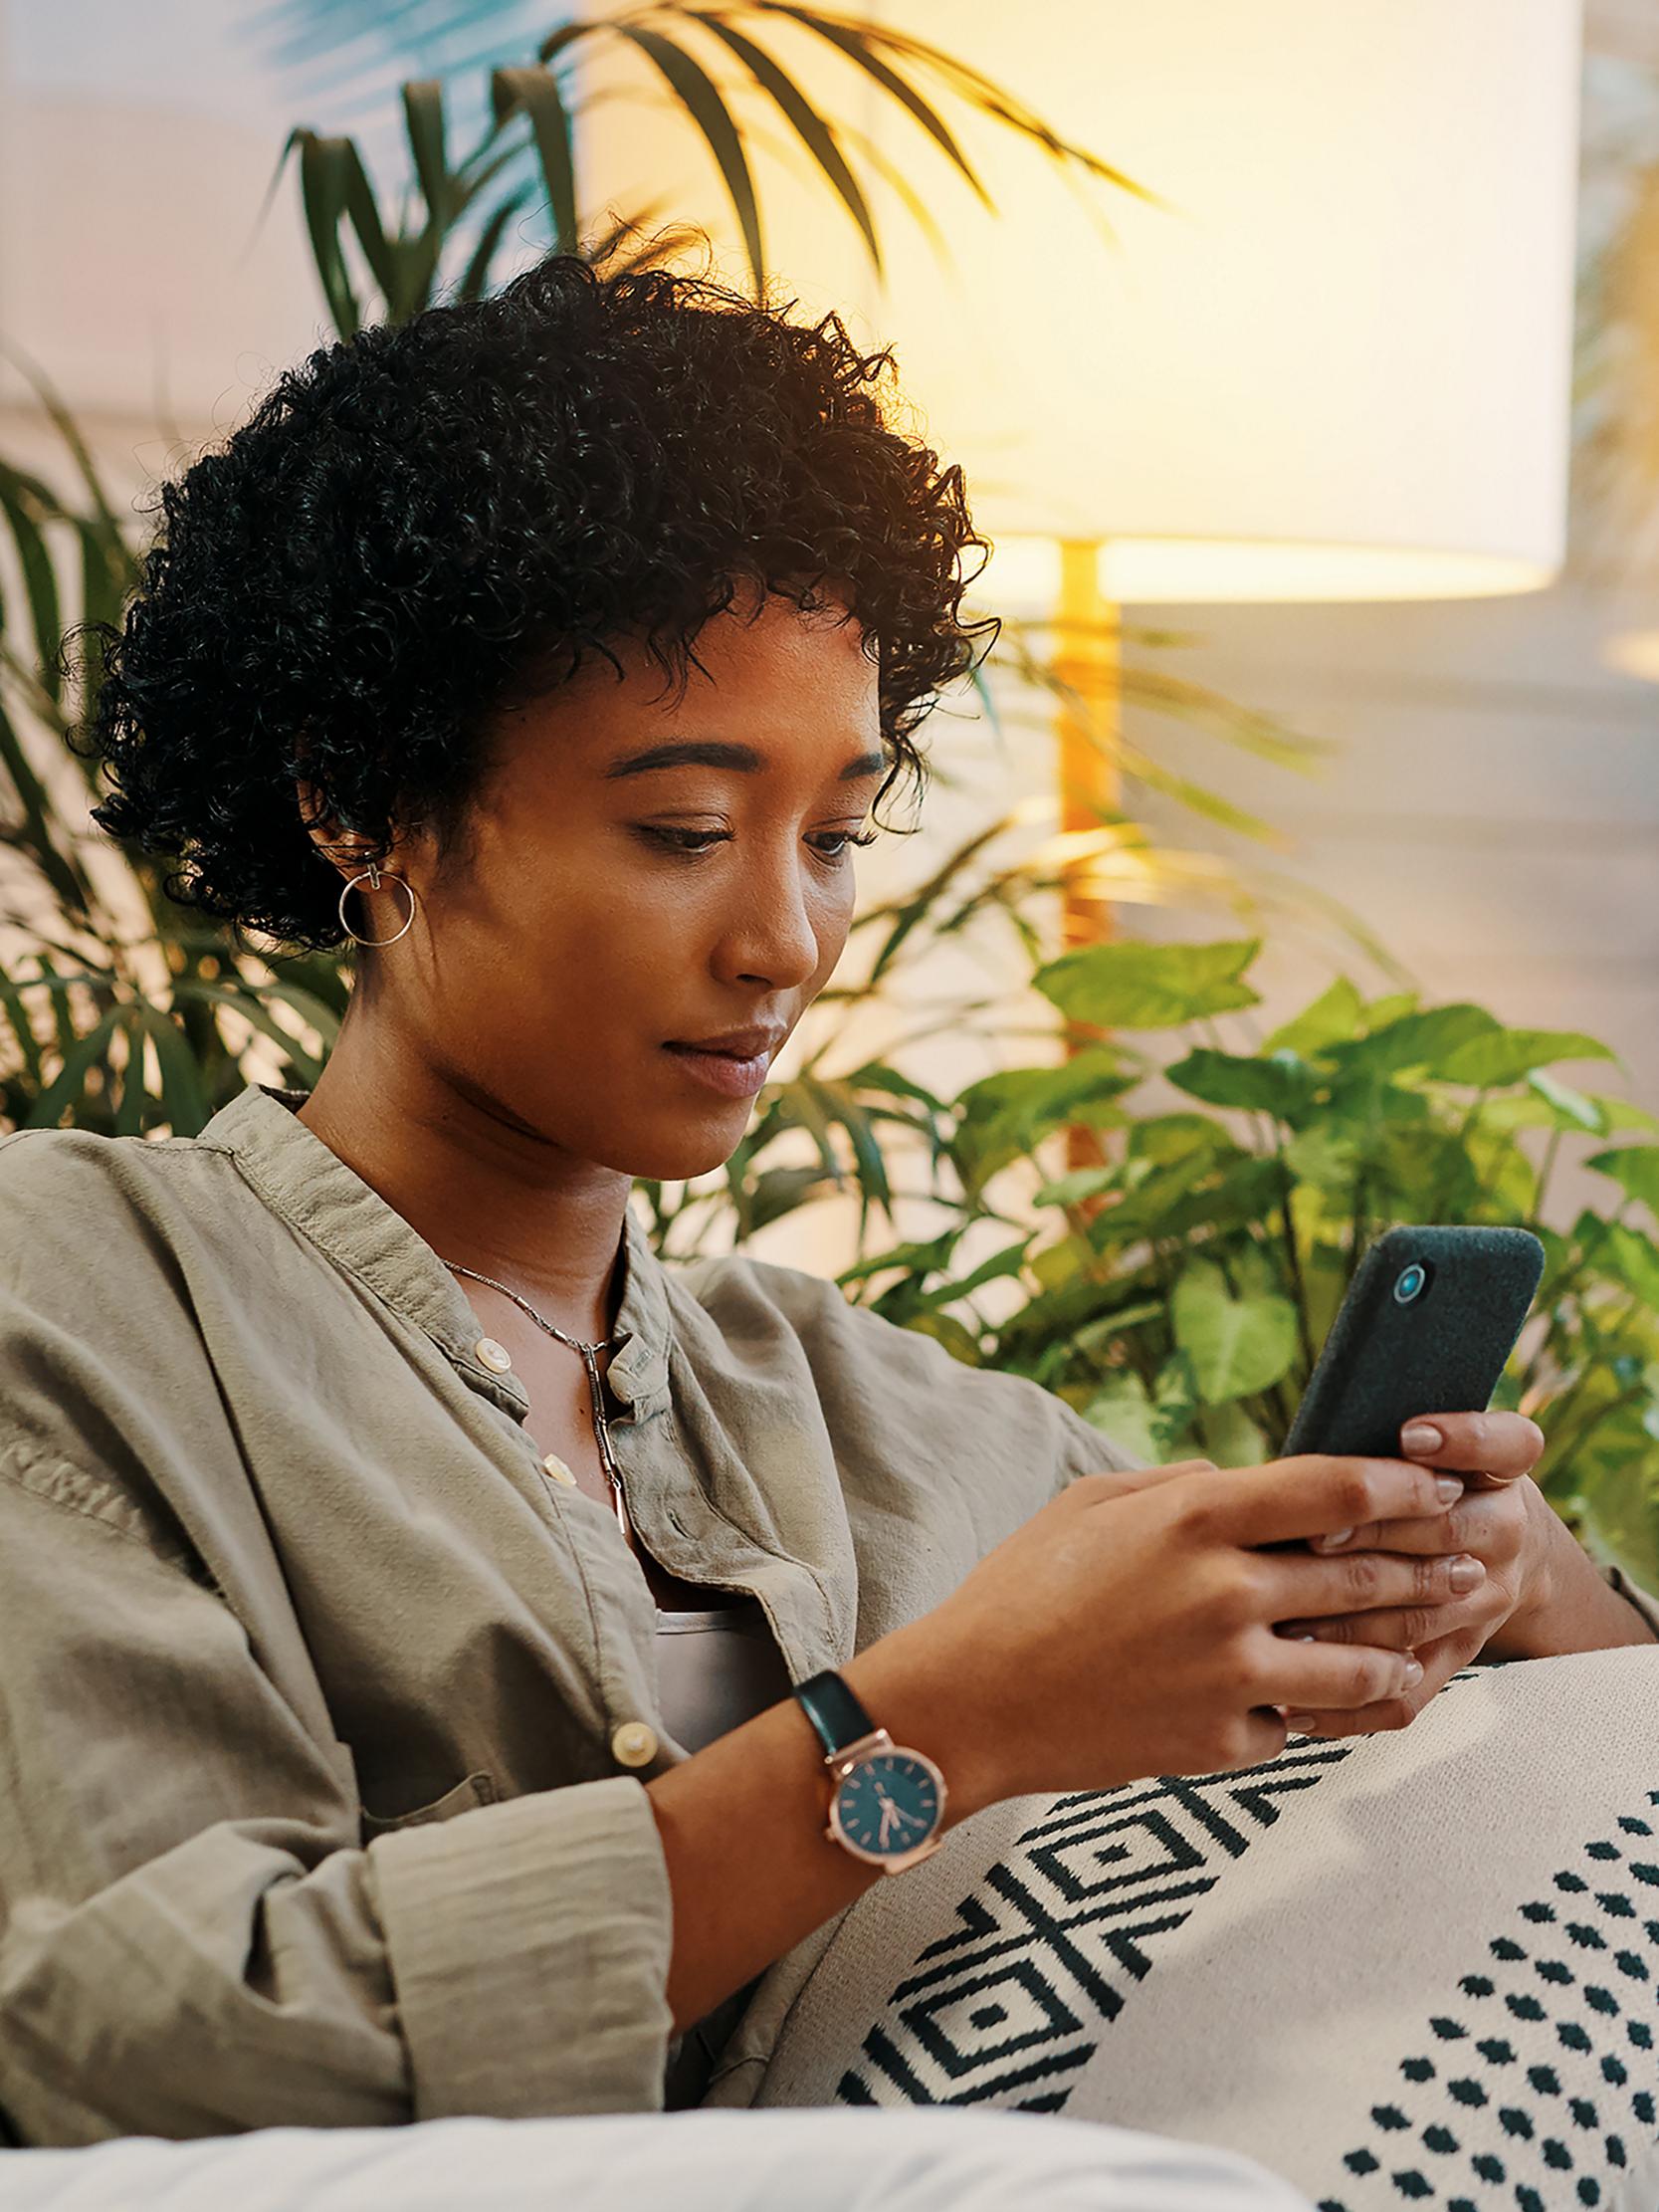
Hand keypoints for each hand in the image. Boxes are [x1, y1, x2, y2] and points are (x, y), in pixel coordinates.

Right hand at [886, 1453, 1464, 1814]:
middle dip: (1427, 1566)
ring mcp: (1228, 1675)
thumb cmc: (1022, 1589)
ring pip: (1359, 1665)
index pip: (1337, 1487)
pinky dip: (1305, 1712)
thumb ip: (1181, 1488)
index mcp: (1194, 1519)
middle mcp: (1225, 1592)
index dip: (1402, 1483)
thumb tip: (1243, 1485)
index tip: (1433, 1483)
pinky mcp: (1219, 1743)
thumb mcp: (1094, 1504)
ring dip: (1399, 1651)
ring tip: (1420, 1642)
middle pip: (1365, 1574)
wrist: (971, 1702)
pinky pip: (1295, 1725)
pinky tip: (1319, 1701)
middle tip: (1465, 1561)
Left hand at [1267, 1409, 1546, 1738]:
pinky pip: (1409, 1694)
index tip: (1409, 1433)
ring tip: (1287, 1625)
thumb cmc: (1427, 1480)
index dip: (1465, 1438)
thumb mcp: (1426, 1444)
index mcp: (1500, 1472)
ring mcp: (1484, 1603)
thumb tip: (1304, 1445)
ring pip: (1421, 1618)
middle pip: (1449, 1533)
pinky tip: (1293, 1705)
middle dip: (1377, 1533)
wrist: (1496, 1545)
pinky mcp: (1456, 1657)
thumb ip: (1381, 1438)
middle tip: (1315, 1537)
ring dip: (1353, 1625)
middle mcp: (1504, 1535)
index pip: (1507, 1446)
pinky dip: (1350, 1706)